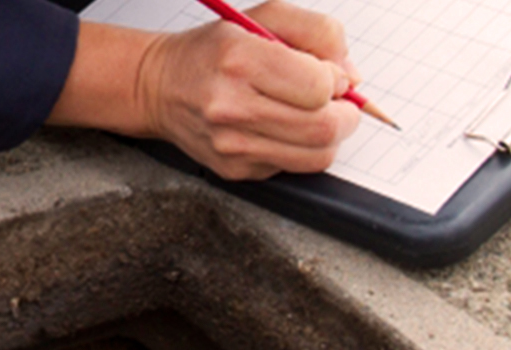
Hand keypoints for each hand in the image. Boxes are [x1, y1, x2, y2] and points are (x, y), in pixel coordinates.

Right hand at [48, 1, 362, 179]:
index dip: (337, 81)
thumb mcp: (264, 18)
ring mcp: (231, 145)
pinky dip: (299, 149)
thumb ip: (318, 34)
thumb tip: (351, 77)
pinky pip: (292, 166)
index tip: (330, 76)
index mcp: (240, 60)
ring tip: (315, 116)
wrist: (160, 87)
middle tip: (339, 102)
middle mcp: (231, 108)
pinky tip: (282, 128)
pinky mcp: (234, 170)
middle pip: (323, 129)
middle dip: (345, 115)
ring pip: (315, 156)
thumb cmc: (212, 52)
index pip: (319, 87)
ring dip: (329, 136)